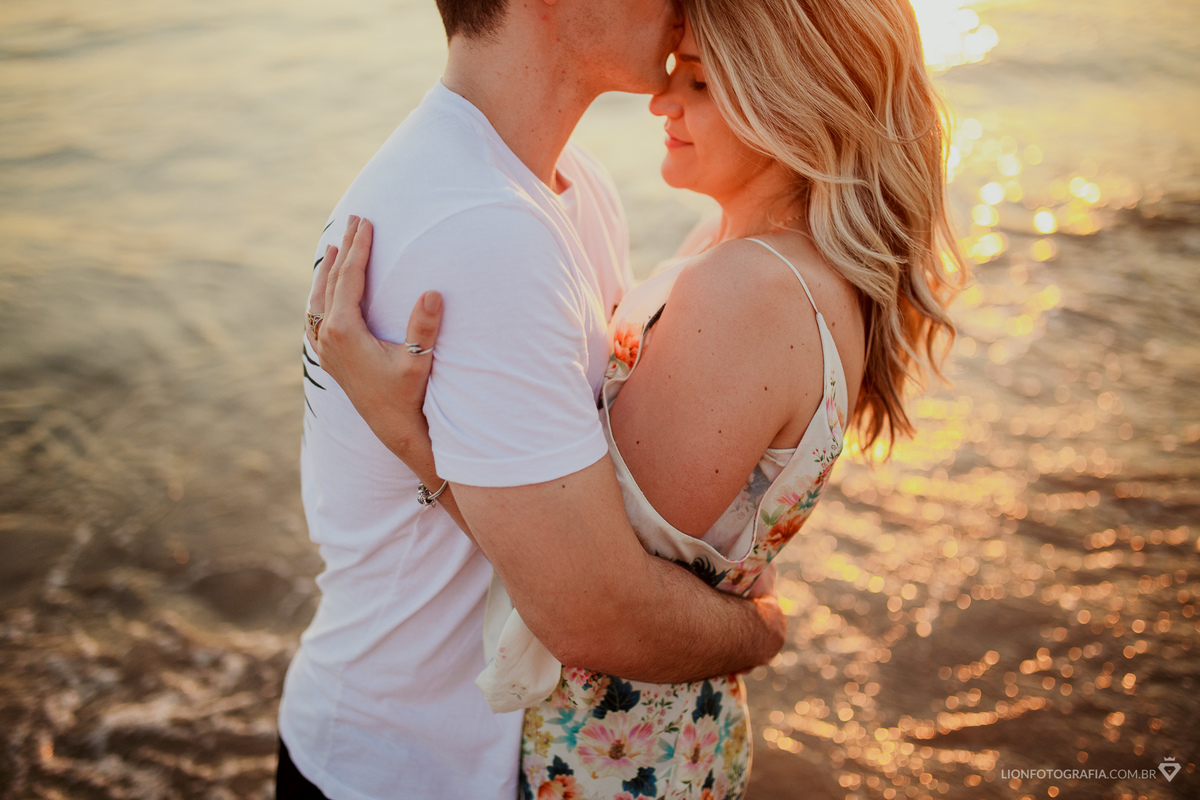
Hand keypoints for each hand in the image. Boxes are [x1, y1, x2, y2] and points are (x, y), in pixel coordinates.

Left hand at [306, 216, 443, 461]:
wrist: (393, 429)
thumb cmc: (408, 396)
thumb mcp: (418, 362)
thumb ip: (424, 327)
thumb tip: (432, 292)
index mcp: (344, 331)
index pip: (349, 278)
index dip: (359, 248)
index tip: (366, 223)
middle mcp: (327, 337)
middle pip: (332, 281)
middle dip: (344, 249)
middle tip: (354, 219)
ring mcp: (324, 348)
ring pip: (318, 299)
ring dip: (327, 271)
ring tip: (332, 248)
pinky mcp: (328, 358)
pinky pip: (316, 318)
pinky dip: (320, 297)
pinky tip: (324, 293)